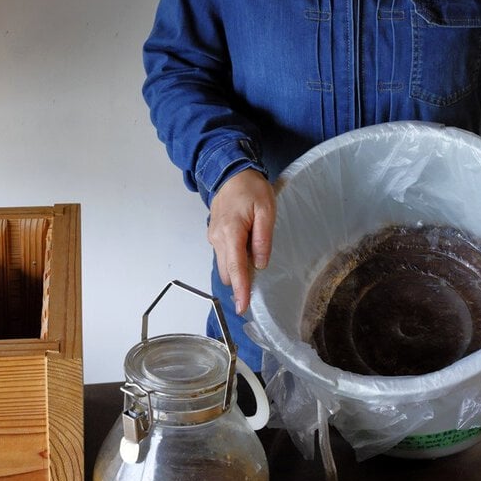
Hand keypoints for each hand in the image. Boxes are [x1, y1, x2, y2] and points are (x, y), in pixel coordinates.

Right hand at [207, 169, 275, 315]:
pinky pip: (224, 255)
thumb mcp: (266, 210)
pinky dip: (234, 259)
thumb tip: (260, 263)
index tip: (242, 307)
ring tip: (254, 257)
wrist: (230, 173)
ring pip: (224, 265)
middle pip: (227, 272)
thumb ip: (263, 238)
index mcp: (231, 232)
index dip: (240, 289)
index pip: (235, 268)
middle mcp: (217, 238)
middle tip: (258, 280)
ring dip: (237, 269)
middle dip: (240, 281)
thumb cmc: (251, 188)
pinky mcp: (214, 235)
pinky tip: (246, 248)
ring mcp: (213, 237)